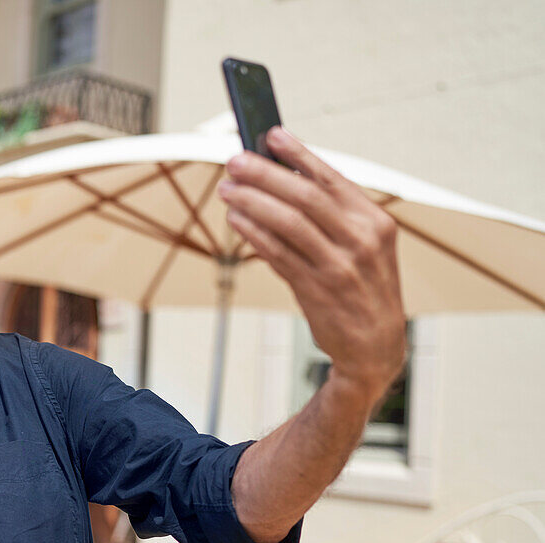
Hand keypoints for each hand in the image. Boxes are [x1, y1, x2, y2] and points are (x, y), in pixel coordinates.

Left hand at [219, 127, 406, 403]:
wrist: (376, 347)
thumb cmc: (362, 288)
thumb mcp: (362, 246)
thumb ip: (330, 215)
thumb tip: (281, 176)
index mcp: (374, 221)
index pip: (331, 177)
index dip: (299, 153)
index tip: (271, 134)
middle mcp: (361, 240)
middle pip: (305, 195)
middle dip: (266, 174)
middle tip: (235, 161)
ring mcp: (340, 266)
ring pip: (288, 223)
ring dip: (252, 202)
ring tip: (227, 190)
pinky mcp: (317, 291)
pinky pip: (277, 254)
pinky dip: (253, 234)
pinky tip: (236, 221)